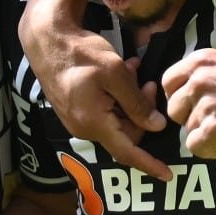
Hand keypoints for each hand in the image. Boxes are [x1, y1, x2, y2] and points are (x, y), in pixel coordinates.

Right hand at [20, 22, 169, 179]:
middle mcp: (84, 128)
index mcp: (94, 123)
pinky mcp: (74, 110)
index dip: (149, 164)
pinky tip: (120, 73)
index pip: (127, 152)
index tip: (168, 174)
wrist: (47, 40)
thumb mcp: (115, 73)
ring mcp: (77, 120)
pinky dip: (116, 96)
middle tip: (148, 82)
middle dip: (142, 110)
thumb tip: (157, 125)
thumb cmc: (80, 53)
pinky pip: (104, 111)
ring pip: (116, 119)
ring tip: (132, 69)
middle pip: (126, 131)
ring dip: (129, 99)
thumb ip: (137, 102)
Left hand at [162, 48, 215, 157]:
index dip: (178, 97)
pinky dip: (210, 149)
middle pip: (173, 108)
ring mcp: (205, 104)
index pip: (168, 81)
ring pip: (186, 129)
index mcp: (201, 60)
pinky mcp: (212, 129)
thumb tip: (186, 79)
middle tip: (214, 119)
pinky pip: (194, 146)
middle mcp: (199, 79)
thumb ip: (206, 69)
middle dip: (189, 118)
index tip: (192, 104)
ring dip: (204, 133)